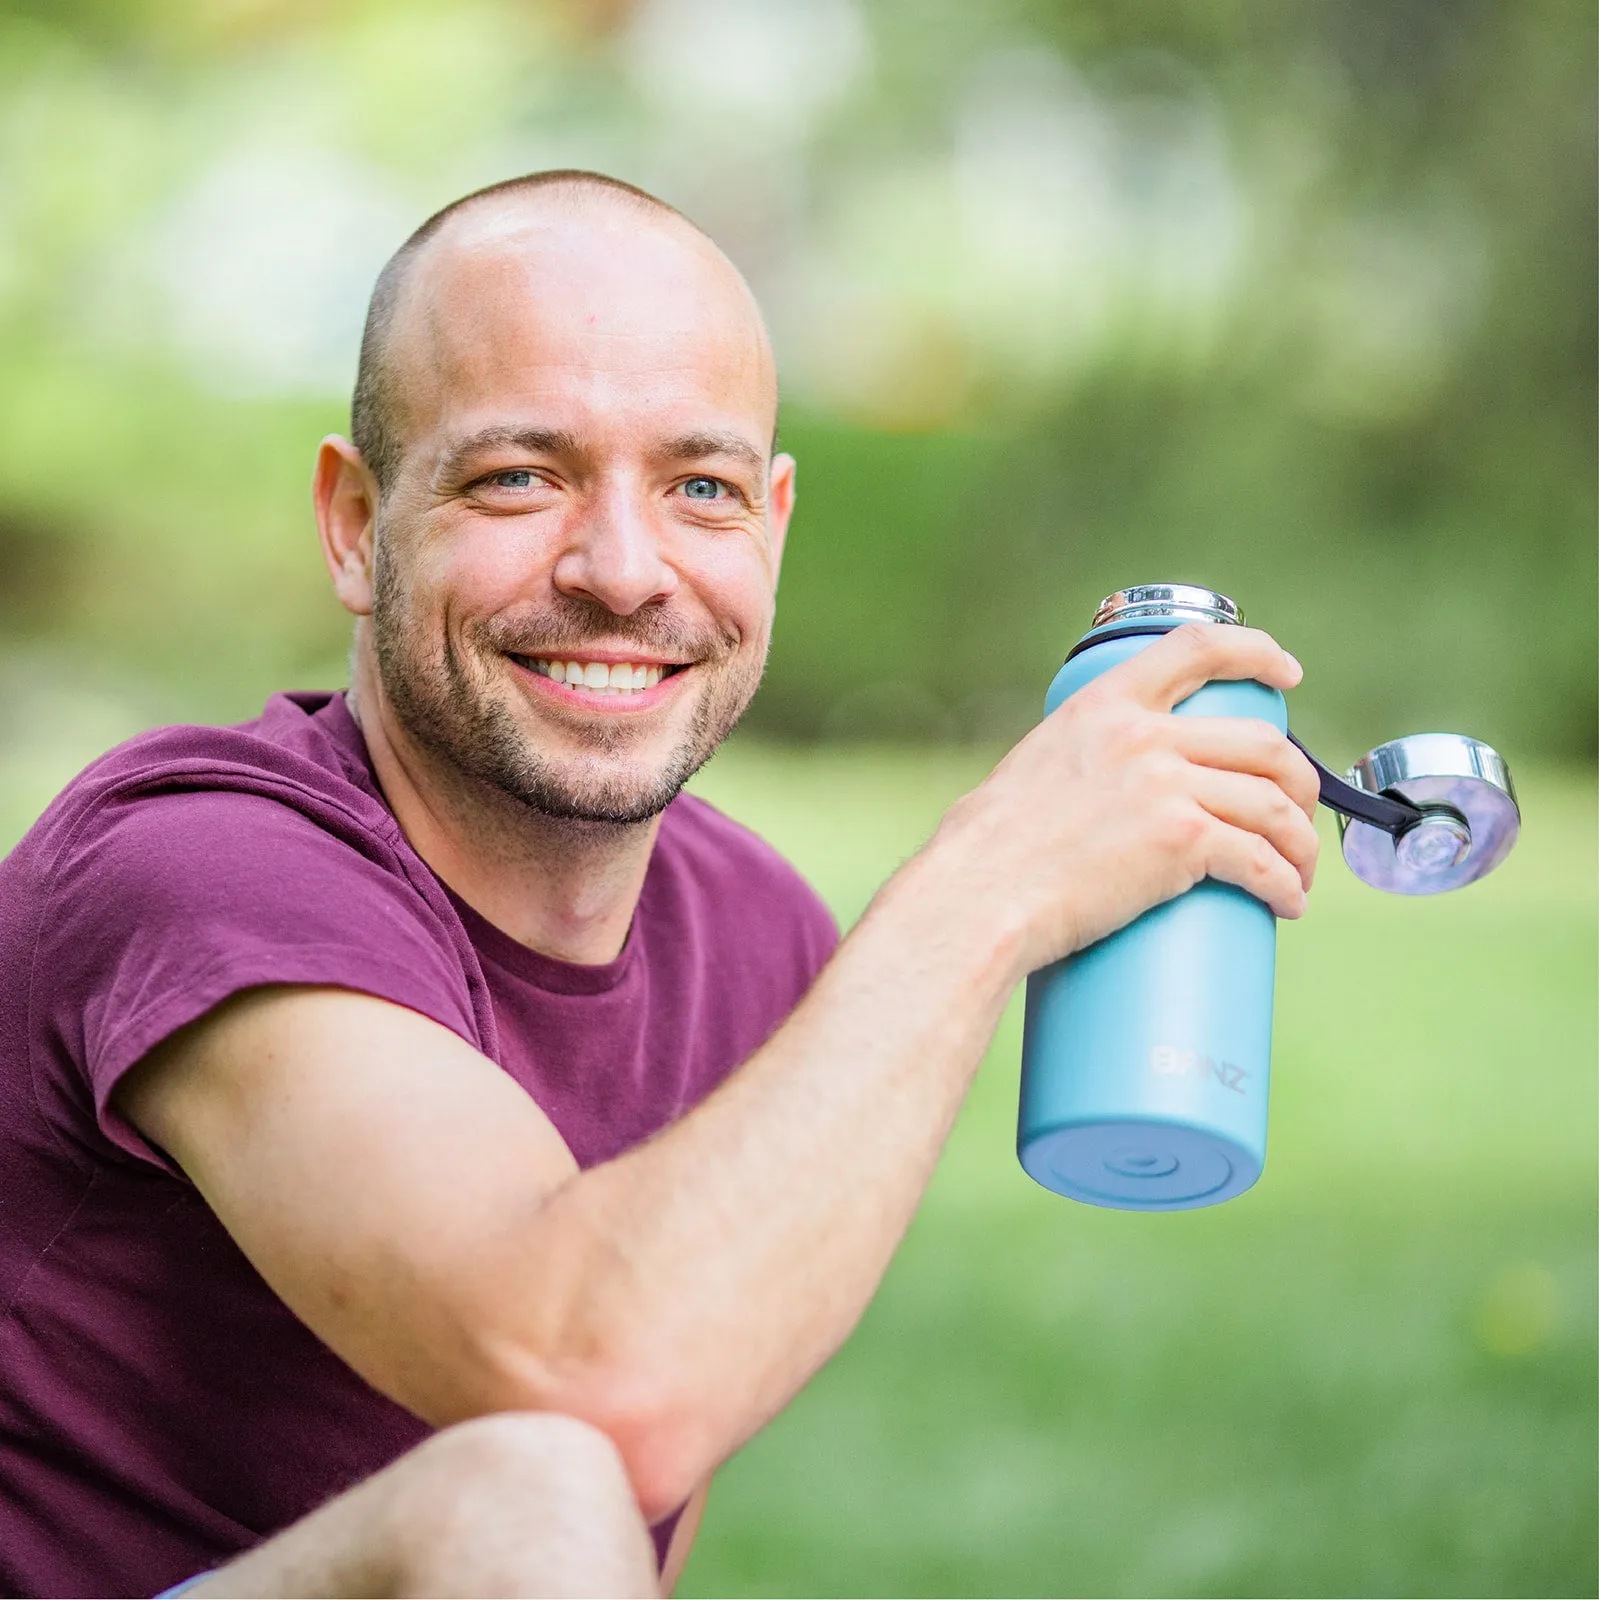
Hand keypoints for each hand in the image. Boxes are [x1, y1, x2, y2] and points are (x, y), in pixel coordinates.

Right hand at [929, 623, 1320, 977]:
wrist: (977, 896)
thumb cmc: (985, 852)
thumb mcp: (1032, 768)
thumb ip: (1075, 764)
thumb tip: (1094, 794)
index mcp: (1104, 705)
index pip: (1198, 649)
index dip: (1257, 653)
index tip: (1288, 675)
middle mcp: (1143, 735)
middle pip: (1261, 743)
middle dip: (1298, 781)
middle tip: (1297, 815)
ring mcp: (1166, 786)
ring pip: (1273, 805)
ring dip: (1299, 844)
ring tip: (1297, 873)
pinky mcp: (1182, 841)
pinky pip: (1260, 861)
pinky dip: (1285, 886)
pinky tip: (1289, 902)